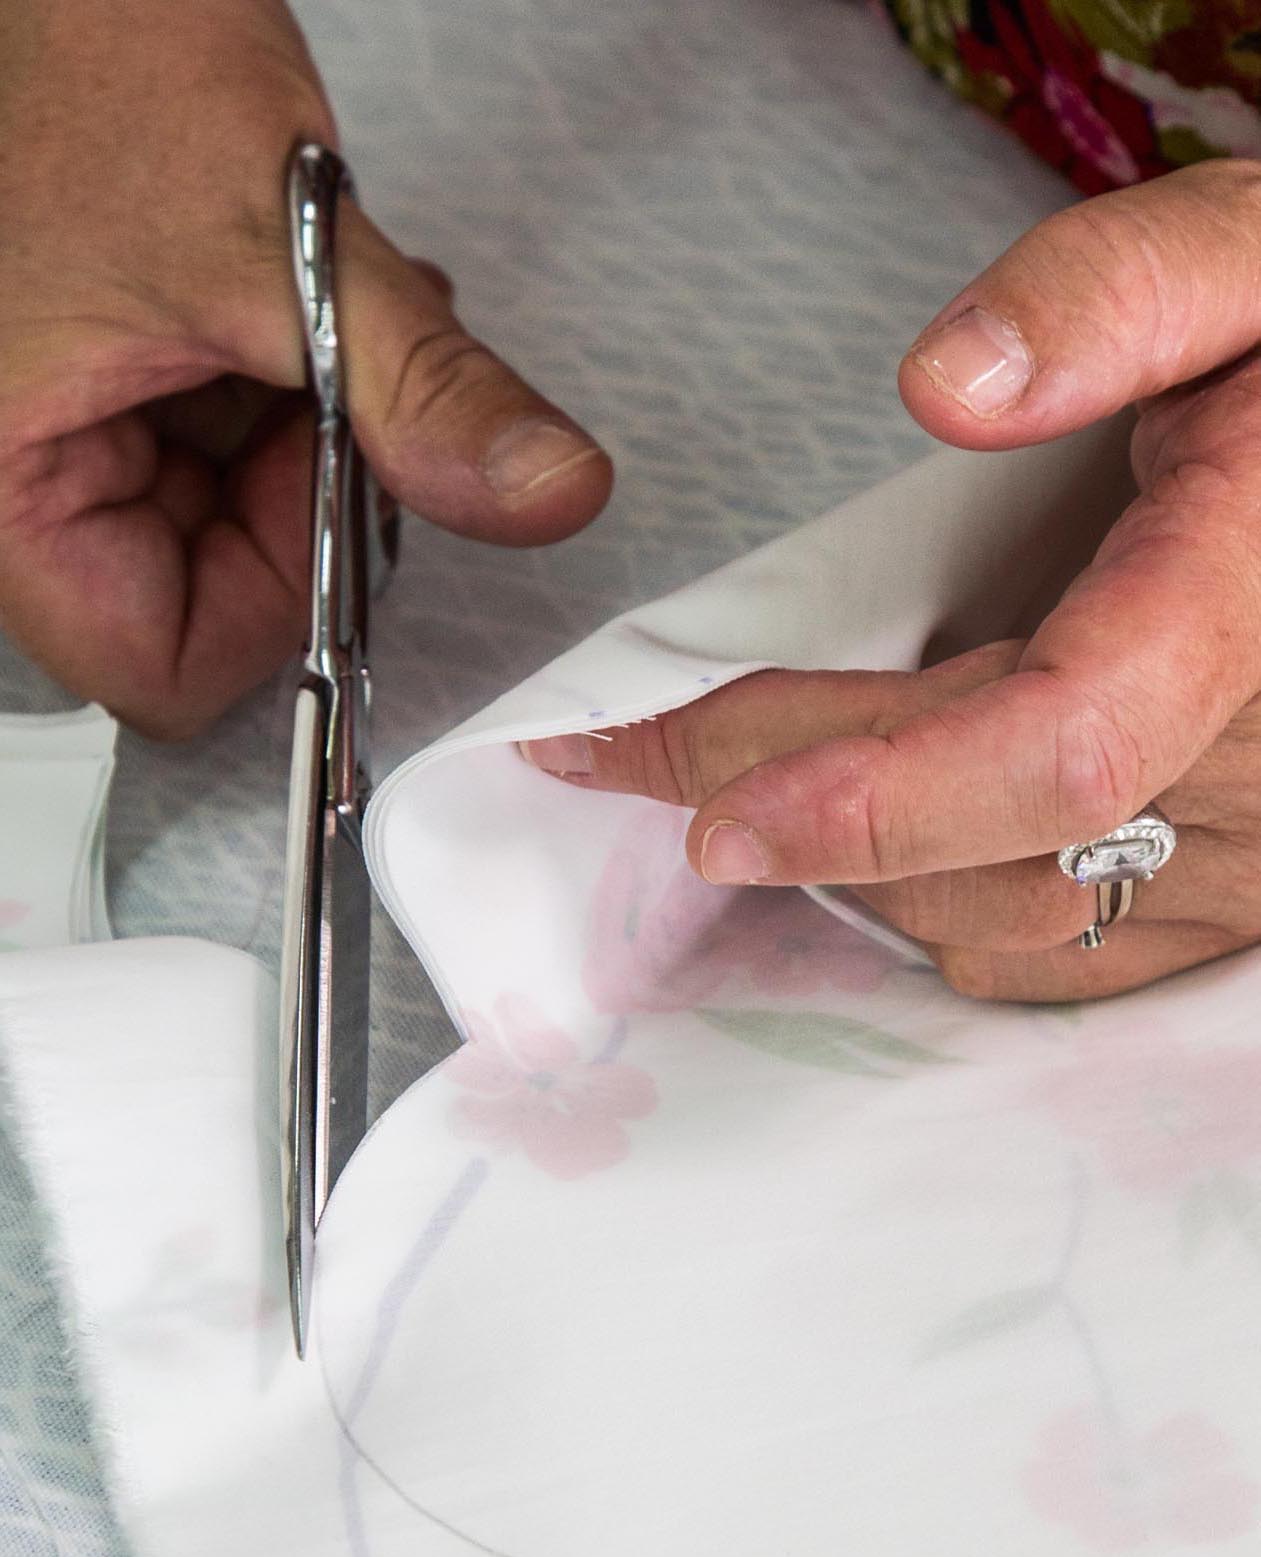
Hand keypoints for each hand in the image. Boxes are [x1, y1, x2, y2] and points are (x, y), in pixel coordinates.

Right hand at [0, 0, 610, 736]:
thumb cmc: (111, 62)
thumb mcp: (289, 250)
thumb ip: (427, 393)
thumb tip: (546, 494)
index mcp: (6, 479)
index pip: (156, 669)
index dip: (275, 617)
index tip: (337, 508)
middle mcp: (27, 480)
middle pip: (205, 606)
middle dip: (305, 511)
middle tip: (343, 398)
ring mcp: (77, 443)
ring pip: (233, 536)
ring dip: (317, 450)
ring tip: (330, 329)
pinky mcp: (124, 402)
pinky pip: (233, 465)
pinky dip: (301, 408)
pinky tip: (315, 319)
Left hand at [522, 160, 1260, 1001]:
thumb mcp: (1257, 262)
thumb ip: (1122, 297)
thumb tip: (941, 389)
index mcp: (1251, 601)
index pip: (1058, 744)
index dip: (872, 795)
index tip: (697, 800)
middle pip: (988, 845)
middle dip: (787, 801)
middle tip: (630, 746)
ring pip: (1012, 923)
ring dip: (859, 862)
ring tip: (749, 769)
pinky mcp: (1253, 899)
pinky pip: (1071, 957)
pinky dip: (950, 904)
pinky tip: (891, 827)